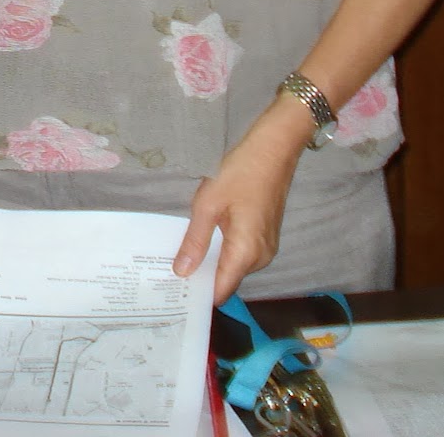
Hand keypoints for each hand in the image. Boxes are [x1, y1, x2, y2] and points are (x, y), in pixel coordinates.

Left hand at [175, 104, 306, 304]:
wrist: (273, 149)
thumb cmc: (239, 172)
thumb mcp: (208, 205)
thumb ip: (195, 241)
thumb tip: (181, 273)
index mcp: (246, 253)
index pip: (221, 290)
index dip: (199, 294)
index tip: (173, 292)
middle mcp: (261, 257)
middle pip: (227, 279)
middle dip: (202, 276)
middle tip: (170, 270)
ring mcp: (267, 247)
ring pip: (234, 265)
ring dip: (213, 261)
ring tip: (182, 254)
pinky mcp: (267, 236)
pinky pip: (242, 252)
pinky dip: (225, 250)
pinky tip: (205, 238)